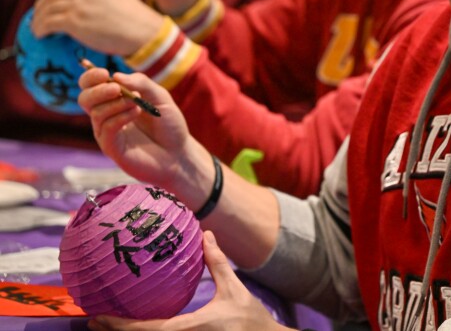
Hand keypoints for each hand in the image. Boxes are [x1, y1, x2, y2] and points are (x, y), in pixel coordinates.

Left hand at [31, 0, 163, 55]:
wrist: (143, 31)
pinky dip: (40, 29)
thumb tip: (81, 1)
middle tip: (39, 17)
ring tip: (37, 28)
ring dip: (38, 20)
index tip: (54, 8)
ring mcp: (76, 2)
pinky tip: (40, 35)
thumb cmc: (133, 16)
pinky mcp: (72, 20)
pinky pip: (47, 23)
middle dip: (42, 6)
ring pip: (46, 10)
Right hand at [77, 67, 197, 194]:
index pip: (90, 87)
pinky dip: (120, 117)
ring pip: (96, 113)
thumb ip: (141, 83)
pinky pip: (106, 129)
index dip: (91, 78)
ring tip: (137, 103)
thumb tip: (115, 76)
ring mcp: (107, 133)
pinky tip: (136, 113)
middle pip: (85, 99)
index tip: (103, 73)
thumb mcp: (160, 97)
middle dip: (97, 90)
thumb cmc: (169, 125)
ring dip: (116, 103)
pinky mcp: (112, 148)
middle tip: (116, 88)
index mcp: (114, 101)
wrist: (179, 154)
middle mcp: (106, 116)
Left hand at [87, 231, 288, 330]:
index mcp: (193, 328)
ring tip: (107, 325)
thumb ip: (218, 263)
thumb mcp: (235, 290)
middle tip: (94, 320)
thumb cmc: (251, 319)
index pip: (148, 330)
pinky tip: (137, 327)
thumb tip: (207, 234)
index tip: (99, 317)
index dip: (121, 325)